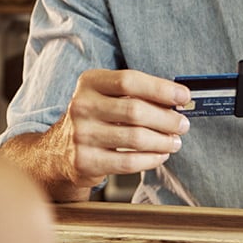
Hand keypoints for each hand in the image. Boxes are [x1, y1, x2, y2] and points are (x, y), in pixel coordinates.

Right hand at [46, 69, 190, 193]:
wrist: (59, 151)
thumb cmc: (95, 119)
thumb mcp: (107, 97)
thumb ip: (137, 95)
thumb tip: (177, 101)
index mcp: (90, 83)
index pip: (129, 80)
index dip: (160, 88)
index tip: (183, 96)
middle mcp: (82, 106)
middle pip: (135, 111)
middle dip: (167, 119)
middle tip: (182, 124)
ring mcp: (81, 135)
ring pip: (136, 138)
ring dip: (163, 141)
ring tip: (174, 141)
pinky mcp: (85, 161)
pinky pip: (129, 162)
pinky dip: (152, 159)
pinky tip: (160, 155)